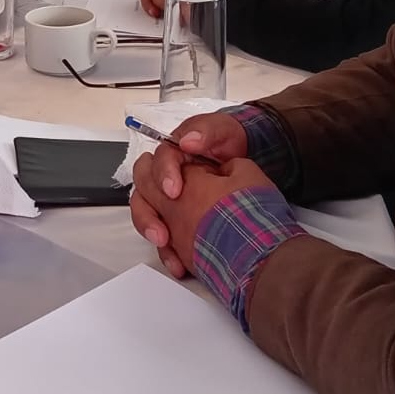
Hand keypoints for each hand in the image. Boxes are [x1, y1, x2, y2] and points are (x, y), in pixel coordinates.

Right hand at [130, 140, 266, 277]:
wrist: (251, 156)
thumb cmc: (230, 142)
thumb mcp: (221, 129)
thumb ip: (205, 131)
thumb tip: (187, 140)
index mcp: (172, 155)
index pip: (156, 164)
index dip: (162, 177)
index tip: (174, 190)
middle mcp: (166, 178)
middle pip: (143, 195)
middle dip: (148, 215)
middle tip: (162, 232)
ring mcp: (172, 201)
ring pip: (148, 218)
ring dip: (153, 234)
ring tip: (166, 247)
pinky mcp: (180, 220)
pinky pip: (167, 238)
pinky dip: (170, 252)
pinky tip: (179, 264)